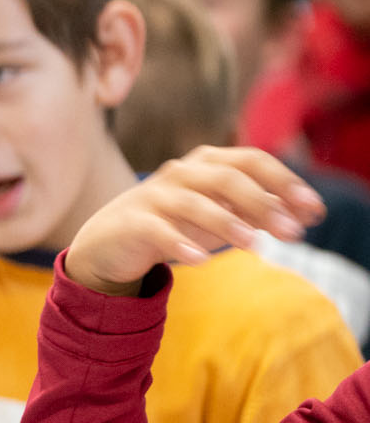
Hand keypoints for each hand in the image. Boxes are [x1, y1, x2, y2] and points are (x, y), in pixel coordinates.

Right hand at [63, 146, 321, 294]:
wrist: (108, 243)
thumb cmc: (173, 225)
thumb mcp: (218, 215)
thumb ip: (257, 210)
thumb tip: (307, 213)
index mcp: (206, 163)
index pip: (252, 161)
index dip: (286, 182)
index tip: (314, 210)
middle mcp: (180, 173)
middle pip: (227, 178)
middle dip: (263, 204)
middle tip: (292, 233)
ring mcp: (153, 196)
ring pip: (194, 203)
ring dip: (227, 223)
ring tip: (254, 246)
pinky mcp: (132, 222)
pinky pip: (158, 231)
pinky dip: (180, 244)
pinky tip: (201, 260)